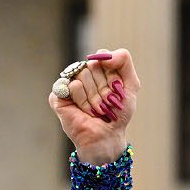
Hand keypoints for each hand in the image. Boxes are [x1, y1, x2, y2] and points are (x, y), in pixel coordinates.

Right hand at [48, 48, 137, 166]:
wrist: (107, 136)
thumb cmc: (118, 112)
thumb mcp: (131, 84)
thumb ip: (124, 60)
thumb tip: (101, 54)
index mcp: (98, 68)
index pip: (103, 57)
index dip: (112, 75)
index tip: (117, 91)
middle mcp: (82, 73)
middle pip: (93, 65)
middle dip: (104, 88)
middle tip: (106, 103)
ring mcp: (69, 83)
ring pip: (82, 74)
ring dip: (95, 97)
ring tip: (96, 109)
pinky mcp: (58, 95)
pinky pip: (73, 85)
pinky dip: (83, 100)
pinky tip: (84, 111)